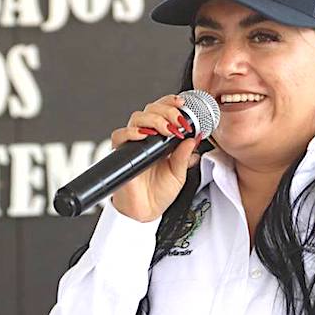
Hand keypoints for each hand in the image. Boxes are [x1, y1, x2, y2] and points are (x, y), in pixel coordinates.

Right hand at [109, 94, 201, 221]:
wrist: (145, 211)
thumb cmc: (160, 192)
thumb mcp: (179, 173)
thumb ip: (185, 155)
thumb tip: (194, 138)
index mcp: (161, 138)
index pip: (163, 110)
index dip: (171, 103)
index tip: (183, 104)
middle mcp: (147, 137)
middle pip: (150, 109)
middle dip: (167, 110)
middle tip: (179, 122)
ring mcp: (134, 144)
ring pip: (137, 117)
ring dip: (154, 119)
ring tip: (167, 130)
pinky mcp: (122, 153)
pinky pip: (120, 136)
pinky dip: (131, 132)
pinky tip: (144, 136)